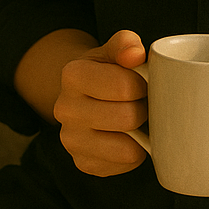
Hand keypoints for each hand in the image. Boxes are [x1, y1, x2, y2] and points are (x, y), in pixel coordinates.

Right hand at [52, 29, 148, 176]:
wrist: (85, 94)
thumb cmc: (109, 69)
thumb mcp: (115, 49)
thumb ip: (126, 43)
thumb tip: (135, 54)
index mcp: (73, 75)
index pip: (125, 86)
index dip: (143, 84)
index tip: (142, 81)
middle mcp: (64, 109)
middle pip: (128, 117)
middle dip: (143, 108)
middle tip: (142, 101)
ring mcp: (71, 140)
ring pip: (127, 148)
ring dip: (141, 133)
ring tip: (137, 118)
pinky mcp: (83, 163)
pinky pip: (124, 165)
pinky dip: (134, 151)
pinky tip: (129, 136)